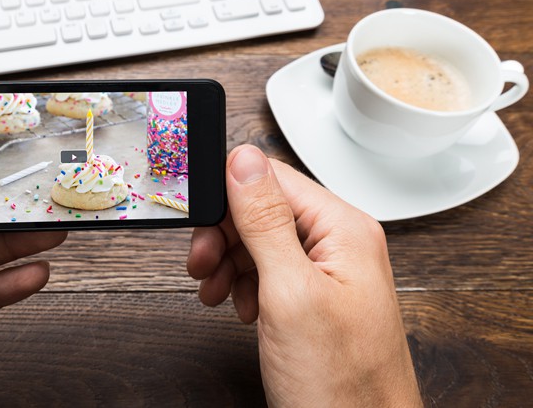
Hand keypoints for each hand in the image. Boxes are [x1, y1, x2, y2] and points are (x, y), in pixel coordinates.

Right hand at [187, 145, 420, 406]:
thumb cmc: (340, 382)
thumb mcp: (290, 294)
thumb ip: (265, 221)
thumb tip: (243, 160)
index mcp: (343, 229)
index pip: (273, 178)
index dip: (228, 198)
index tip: (199, 226)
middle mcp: (339, 243)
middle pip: (263, 209)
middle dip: (225, 235)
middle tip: (202, 265)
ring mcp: (328, 272)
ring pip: (261, 240)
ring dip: (230, 261)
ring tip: (216, 290)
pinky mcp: (314, 297)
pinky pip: (269, 270)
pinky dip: (244, 283)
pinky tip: (239, 305)